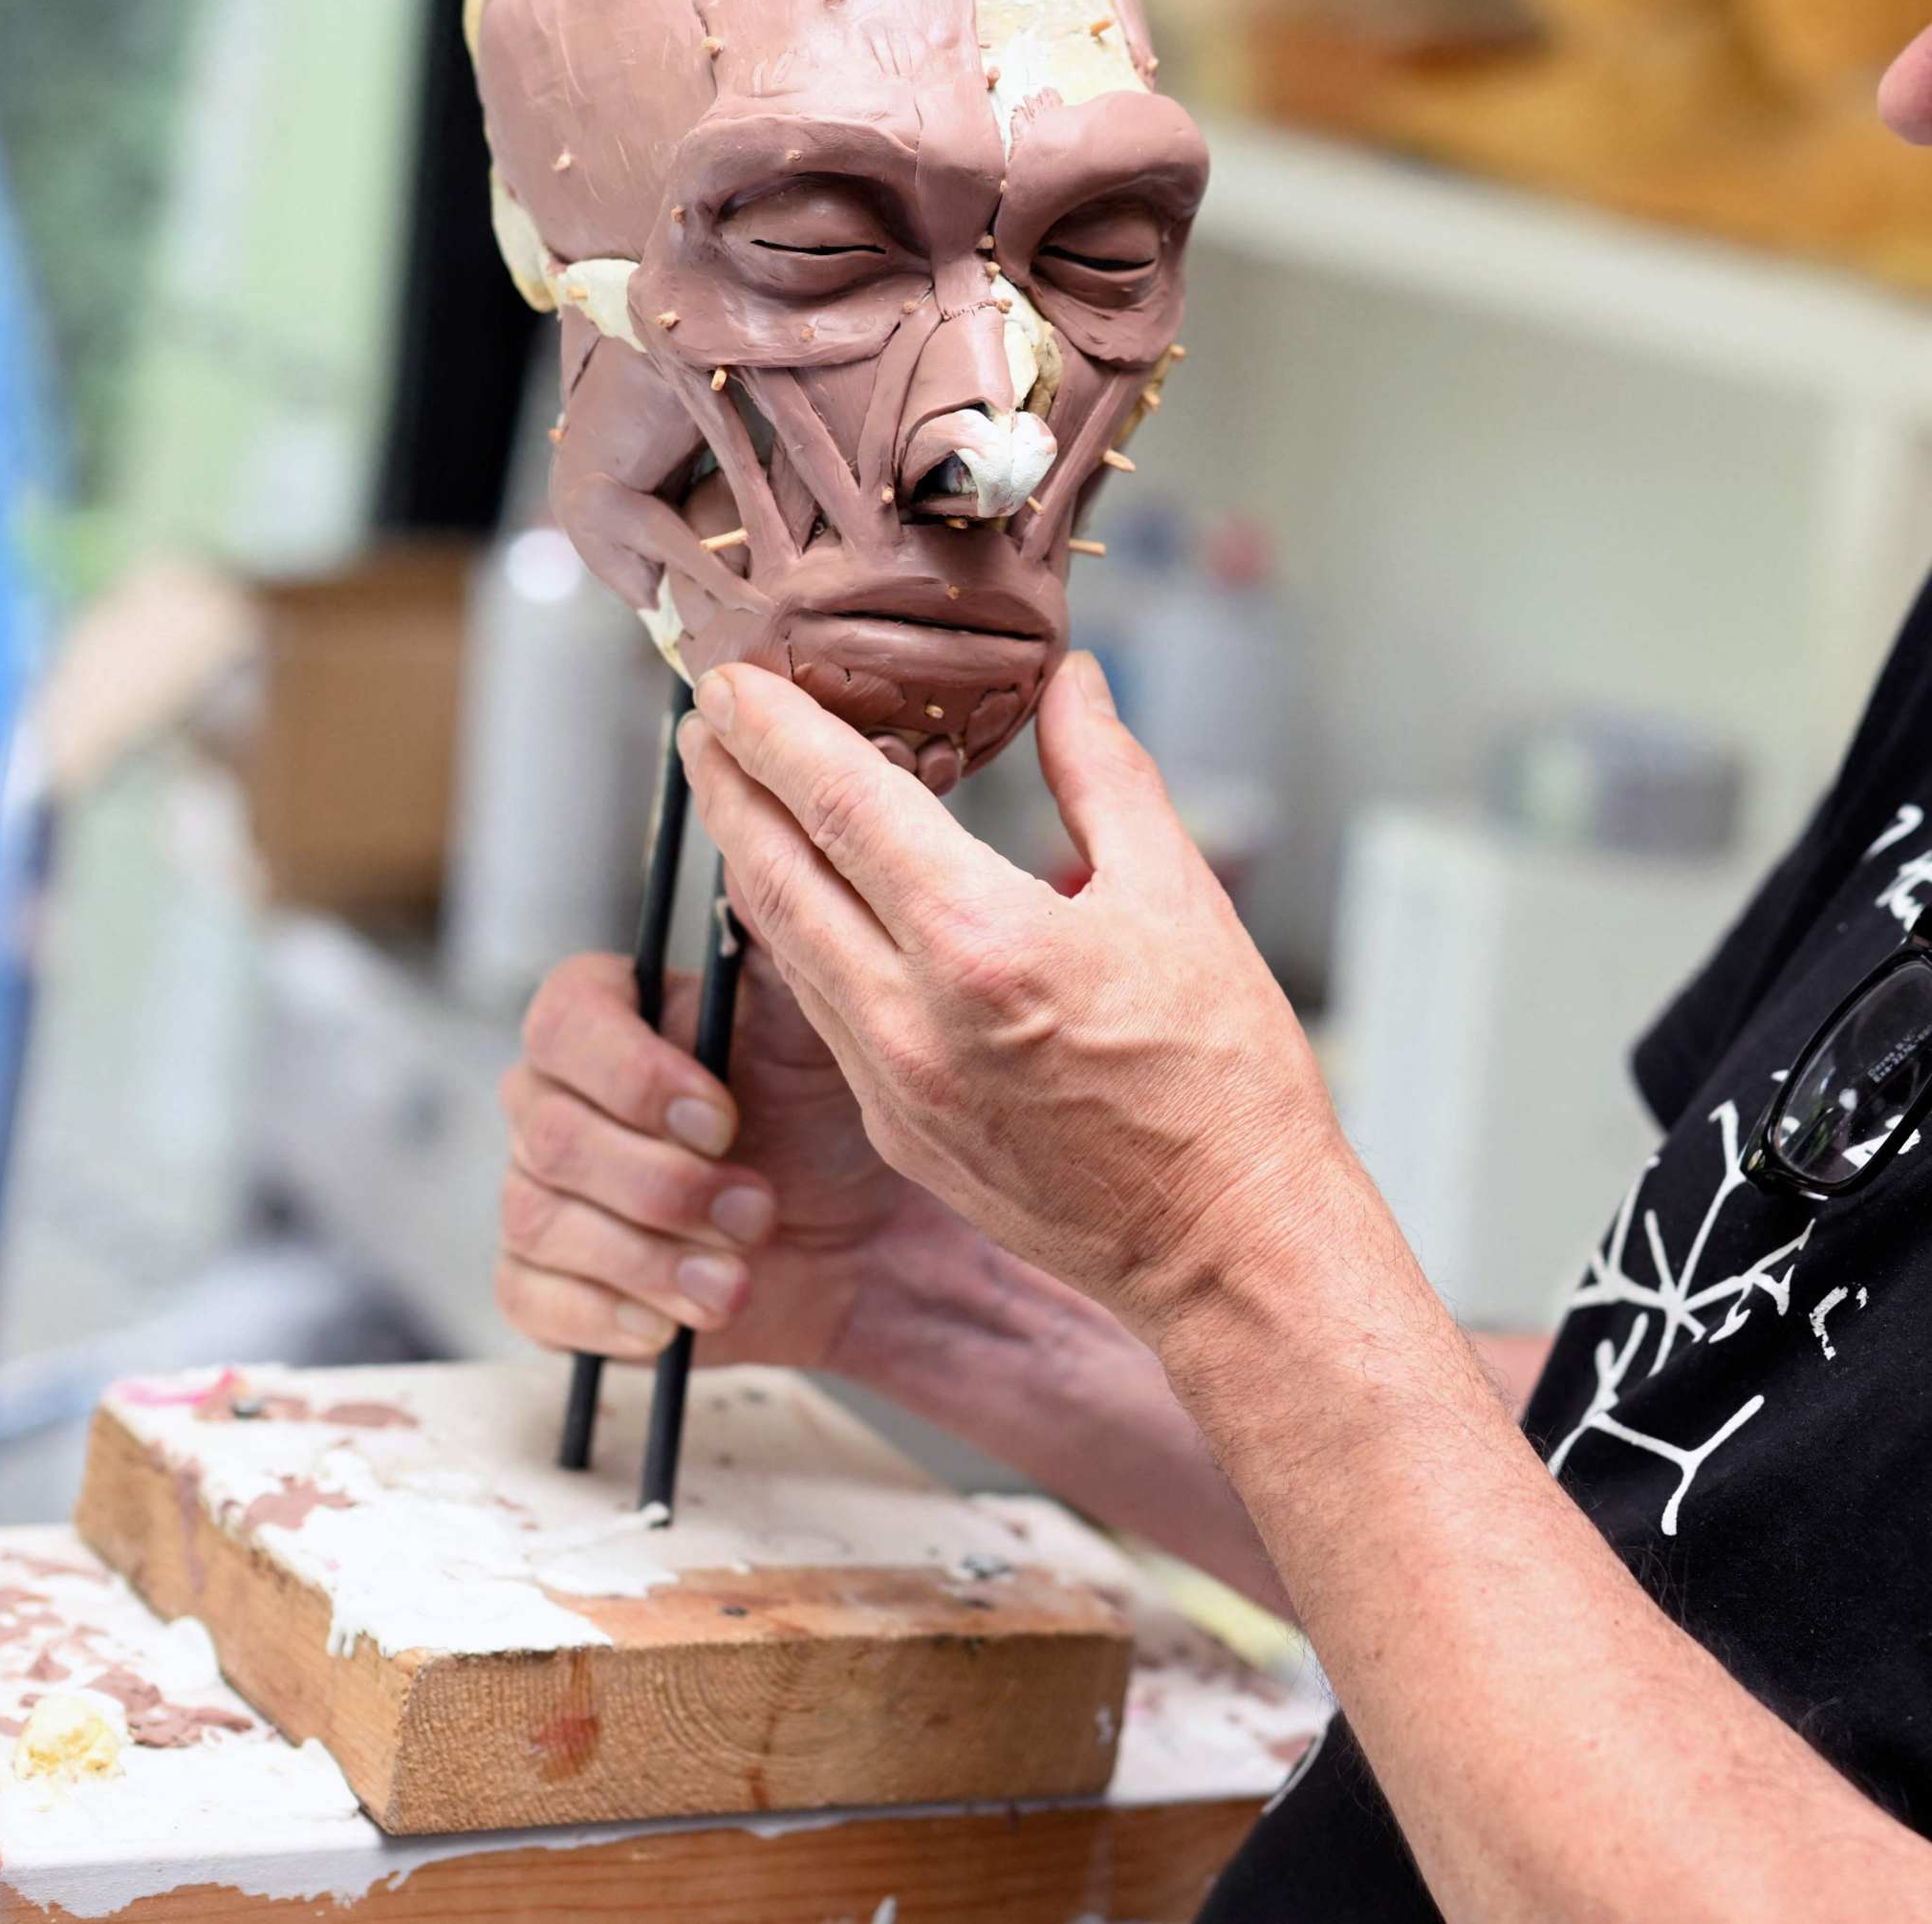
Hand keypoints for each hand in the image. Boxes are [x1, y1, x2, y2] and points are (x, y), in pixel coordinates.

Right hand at [493, 944, 949, 1367]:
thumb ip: (779, 931)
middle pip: (545, 1130)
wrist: (871, 1239)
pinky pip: (527, 1298)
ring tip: (737, 1275)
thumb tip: (757, 842)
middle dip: (658, 1182)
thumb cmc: (839, 1108)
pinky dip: (601, 1315)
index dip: (632, 1072)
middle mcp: (561, 1098)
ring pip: (537, 1217)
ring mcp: (550, 1191)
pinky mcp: (556, 1281)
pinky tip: (673, 1322)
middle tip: (756, 1208)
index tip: (723, 1116)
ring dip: (646, 1254)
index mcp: (611, 1020)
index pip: (563, 1017)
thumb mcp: (823, 1010)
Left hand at [676, 650, 1351, 1327]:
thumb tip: (1071, 684)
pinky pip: (825, 1012)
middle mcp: (912, 1021)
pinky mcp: (898, 1131)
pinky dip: (801, 938)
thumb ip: (1106, 777)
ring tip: (743, 794)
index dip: (773, 733)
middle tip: (705, 721)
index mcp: (983, 947)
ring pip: (786, 947)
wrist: (1226, 1246)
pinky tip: (813, 903)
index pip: (841, 807)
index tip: (732, 683)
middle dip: (729, 786)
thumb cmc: (1223, 1084)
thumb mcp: (1182, 899)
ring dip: (751, 859)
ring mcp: (893, 1087)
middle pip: (776, 874)